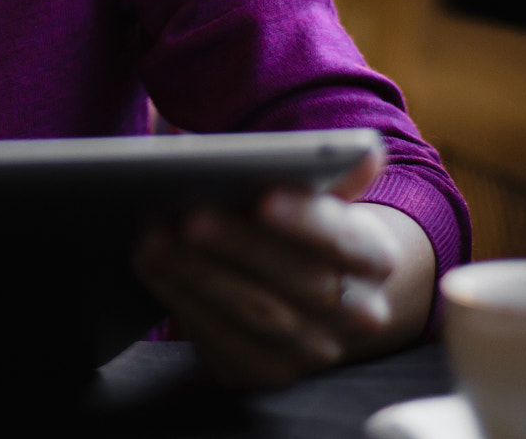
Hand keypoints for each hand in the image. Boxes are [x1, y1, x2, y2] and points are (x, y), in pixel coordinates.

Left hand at [130, 147, 434, 389]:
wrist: (313, 292)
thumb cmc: (302, 226)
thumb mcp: (320, 197)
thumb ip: (330, 172)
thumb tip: (365, 155)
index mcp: (373, 259)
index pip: (345, 241)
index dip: (305, 221)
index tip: (264, 198)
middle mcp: (356, 315)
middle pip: (298, 281)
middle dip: (239, 246)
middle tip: (190, 214)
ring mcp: (314, 351)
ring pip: (258, 315)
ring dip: (200, 274)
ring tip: (155, 236)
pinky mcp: (268, 371)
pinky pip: (225, 342)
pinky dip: (184, 300)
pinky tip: (152, 264)